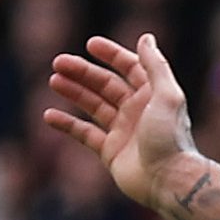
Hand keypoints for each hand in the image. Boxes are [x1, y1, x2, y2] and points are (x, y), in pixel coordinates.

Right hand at [40, 33, 198, 214]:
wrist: (169, 182)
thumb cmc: (170, 138)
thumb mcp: (167, 96)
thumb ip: (155, 66)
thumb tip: (146, 37)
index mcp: (152, 96)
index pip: (130, 68)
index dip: (112, 55)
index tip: (90, 44)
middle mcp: (138, 111)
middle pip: (106, 85)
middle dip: (83, 72)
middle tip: (58, 62)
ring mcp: (123, 132)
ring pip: (94, 105)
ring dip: (74, 92)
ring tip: (54, 80)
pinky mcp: (111, 152)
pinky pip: (85, 134)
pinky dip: (67, 124)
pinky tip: (49, 115)